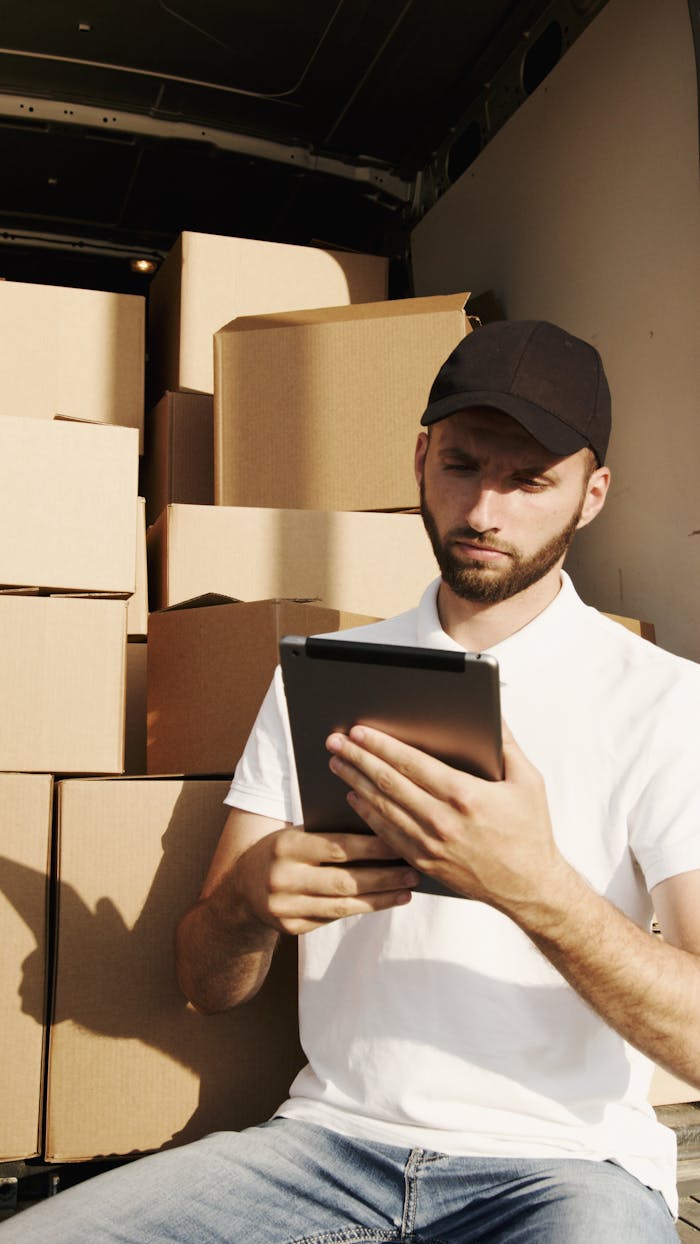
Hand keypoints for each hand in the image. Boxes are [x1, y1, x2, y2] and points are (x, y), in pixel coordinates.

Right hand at [229, 827, 418, 935]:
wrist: (241, 890)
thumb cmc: (281, 852)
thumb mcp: (295, 835)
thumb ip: (327, 834)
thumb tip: (380, 832)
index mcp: (286, 846)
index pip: (336, 847)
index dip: (372, 847)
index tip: (400, 843)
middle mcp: (283, 878)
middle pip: (343, 880)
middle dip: (383, 877)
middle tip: (414, 871)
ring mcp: (284, 907)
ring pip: (342, 905)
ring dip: (380, 898)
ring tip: (407, 889)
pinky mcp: (290, 927)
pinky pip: (333, 918)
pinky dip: (361, 909)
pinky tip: (384, 902)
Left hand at [326, 721, 565, 913]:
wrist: (529, 887)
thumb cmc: (530, 831)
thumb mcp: (528, 781)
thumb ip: (506, 744)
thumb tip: (493, 713)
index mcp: (464, 794)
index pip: (410, 763)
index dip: (381, 745)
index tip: (359, 731)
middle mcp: (442, 819)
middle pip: (388, 782)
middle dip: (358, 758)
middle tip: (334, 742)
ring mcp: (430, 844)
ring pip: (382, 807)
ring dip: (355, 783)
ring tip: (337, 764)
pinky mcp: (424, 863)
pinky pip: (388, 835)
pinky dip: (368, 814)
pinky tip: (355, 798)